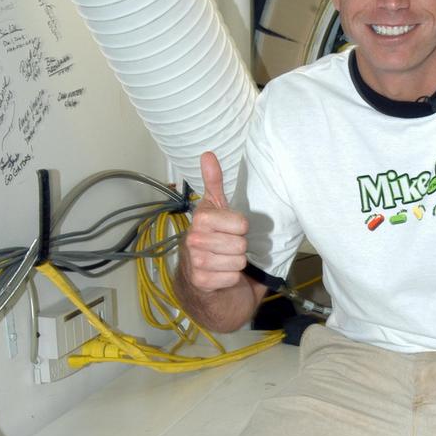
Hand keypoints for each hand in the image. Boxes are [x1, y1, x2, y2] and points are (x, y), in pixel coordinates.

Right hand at [182, 152, 248, 293]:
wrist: (203, 279)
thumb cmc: (215, 242)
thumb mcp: (218, 210)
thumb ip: (214, 183)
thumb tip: (208, 154)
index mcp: (201, 218)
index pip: (241, 224)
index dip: (241, 230)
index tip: (231, 231)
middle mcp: (193, 238)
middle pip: (240, 244)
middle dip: (239, 249)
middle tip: (227, 249)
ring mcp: (195, 261)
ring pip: (237, 261)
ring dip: (235, 265)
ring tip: (224, 262)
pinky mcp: (200, 281)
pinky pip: (232, 278)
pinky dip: (231, 279)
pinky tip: (220, 276)